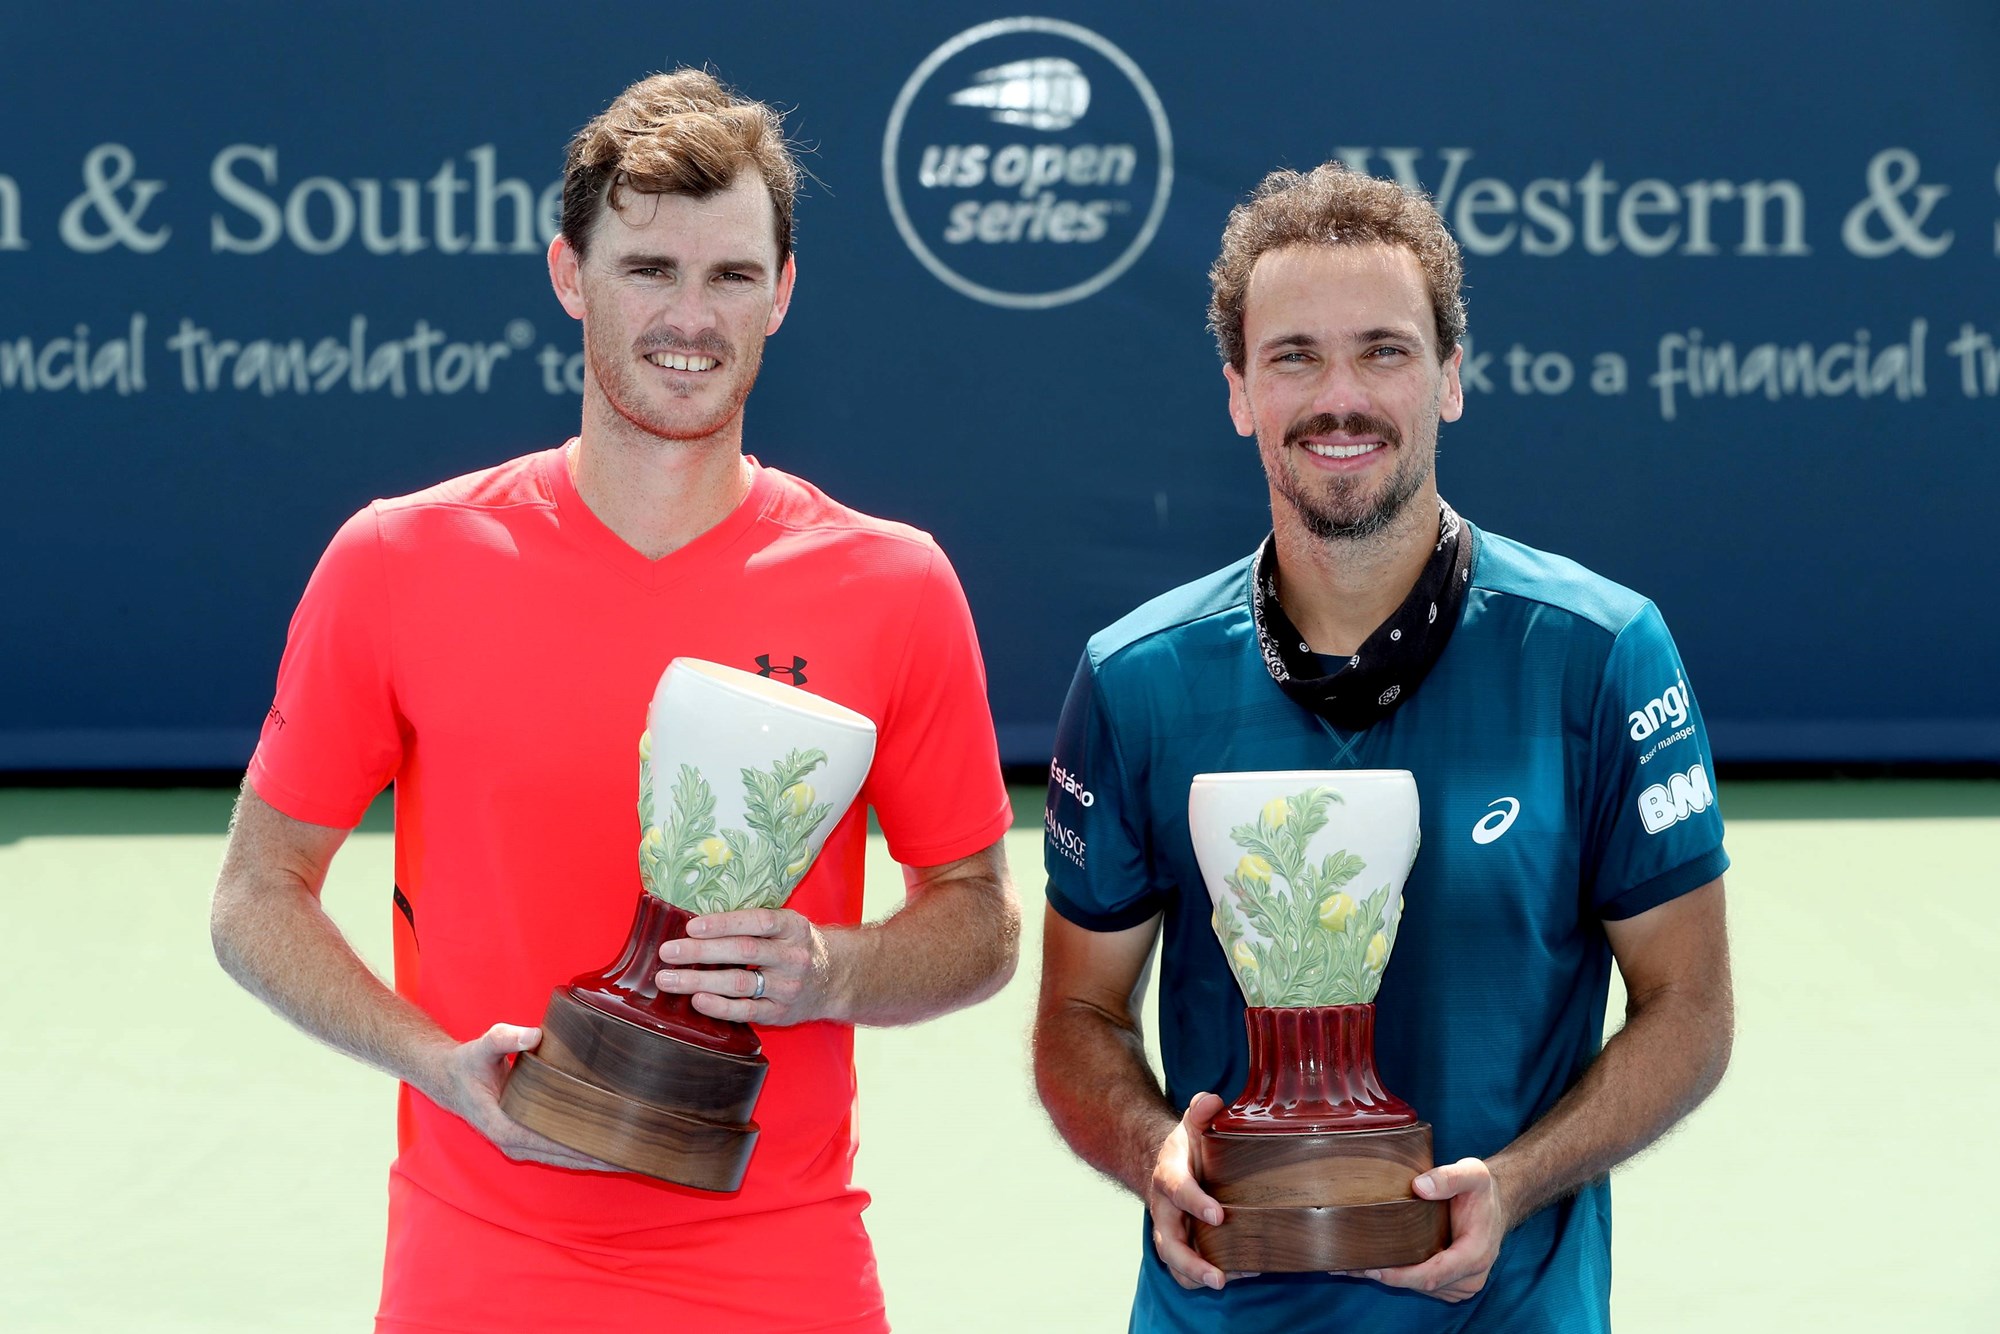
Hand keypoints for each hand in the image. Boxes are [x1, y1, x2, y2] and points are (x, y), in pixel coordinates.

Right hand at [425, 1023, 617, 1171]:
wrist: (450, 1079)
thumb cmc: (469, 1064)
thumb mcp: (483, 1046)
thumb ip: (506, 1039)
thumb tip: (533, 1036)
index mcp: (504, 1127)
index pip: (552, 1144)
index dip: (583, 1148)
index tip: (613, 1149)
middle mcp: (514, 1143)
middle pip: (564, 1157)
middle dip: (599, 1158)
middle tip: (636, 1153)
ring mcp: (520, 1145)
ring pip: (564, 1159)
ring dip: (595, 1159)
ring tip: (632, 1155)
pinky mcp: (527, 1139)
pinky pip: (560, 1152)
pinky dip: (583, 1152)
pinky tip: (609, 1147)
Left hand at [655, 907, 834, 1025]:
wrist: (835, 979)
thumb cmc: (797, 947)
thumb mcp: (786, 926)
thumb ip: (753, 924)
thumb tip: (698, 924)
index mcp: (792, 928)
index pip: (757, 922)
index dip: (723, 924)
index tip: (691, 926)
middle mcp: (792, 957)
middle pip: (743, 952)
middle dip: (701, 952)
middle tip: (668, 952)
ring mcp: (787, 987)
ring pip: (740, 983)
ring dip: (699, 982)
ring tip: (668, 979)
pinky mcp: (780, 1013)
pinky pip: (746, 1011)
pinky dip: (719, 1007)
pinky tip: (697, 1000)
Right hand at [1147, 1093, 1236, 1290]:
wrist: (1166, 1167)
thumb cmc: (1186, 1150)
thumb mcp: (1192, 1126)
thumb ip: (1201, 1111)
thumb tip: (1213, 1100)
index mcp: (1168, 1177)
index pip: (1177, 1190)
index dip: (1195, 1203)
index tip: (1219, 1215)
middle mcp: (1164, 1211)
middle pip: (1169, 1244)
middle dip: (1191, 1263)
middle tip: (1218, 1277)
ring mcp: (1171, 1232)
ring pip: (1175, 1264)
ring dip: (1198, 1277)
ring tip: (1228, 1282)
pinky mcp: (1183, 1247)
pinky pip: (1187, 1271)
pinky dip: (1206, 1278)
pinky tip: (1240, 1273)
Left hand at [1365, 1157, 1505, 1301]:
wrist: (1495, 1204)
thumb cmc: (1482, 1191)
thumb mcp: (1473, 1173)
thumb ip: (1449, 1177)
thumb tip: (1420, 1187)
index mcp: (1475, 1255)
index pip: (1433, 1274)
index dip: (1402, 1276)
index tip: (1373, 1269)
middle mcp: (1470, 1276)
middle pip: (1422, 1284)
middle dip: (1387, 1277)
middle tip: (1348, 1266)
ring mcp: (1461, 1283)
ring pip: (1420, 1287)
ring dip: (1390, 1279)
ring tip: (1354, 1265)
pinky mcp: (1452, 1283)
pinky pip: (1423, 1285)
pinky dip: (1400, 1277)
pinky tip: (1375, 1264)